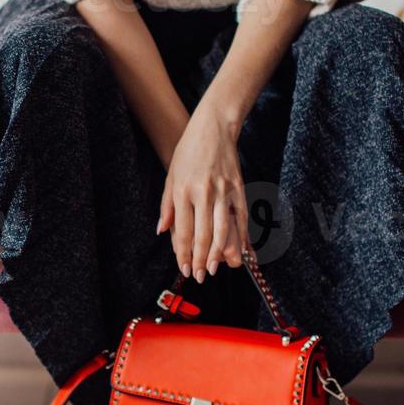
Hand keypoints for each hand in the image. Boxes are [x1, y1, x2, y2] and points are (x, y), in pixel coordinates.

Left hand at [157, 104, 248, 281]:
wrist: (213, 128)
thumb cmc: (188, 152)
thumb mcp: (170, 177)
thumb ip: (166, 207)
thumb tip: (162, 231)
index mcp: (183, 192)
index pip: (183, 231)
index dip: (183, 253)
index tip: (185, 268)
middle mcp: (204, 194)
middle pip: (203, 235)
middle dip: (200, 259)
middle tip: (201, 276)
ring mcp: (224, 192)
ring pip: (222, 230)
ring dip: (218, 254)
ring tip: (214, 269)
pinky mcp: (239, 189)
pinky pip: (241, 218)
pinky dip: (241, 237)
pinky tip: (240, 252)